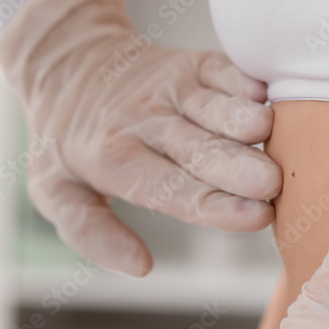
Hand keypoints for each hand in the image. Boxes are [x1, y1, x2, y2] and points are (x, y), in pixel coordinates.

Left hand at [0, 0, 280, 275]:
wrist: (66, 61)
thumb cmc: (67, 141)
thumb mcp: (56, 193)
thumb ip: (91, 233)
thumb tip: (140, 267)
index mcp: (114, 160)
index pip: (171, 190)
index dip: (214, 206)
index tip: (255, 218)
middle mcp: (145, 123)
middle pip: (199, 150)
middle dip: (237, 167)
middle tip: (272, 184)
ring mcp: (170, 89)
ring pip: (213, 106)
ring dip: (243, 118)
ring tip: (269, 132)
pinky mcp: (191, 63)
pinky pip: (221, 69)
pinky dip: (244, 79)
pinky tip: (265, 94)